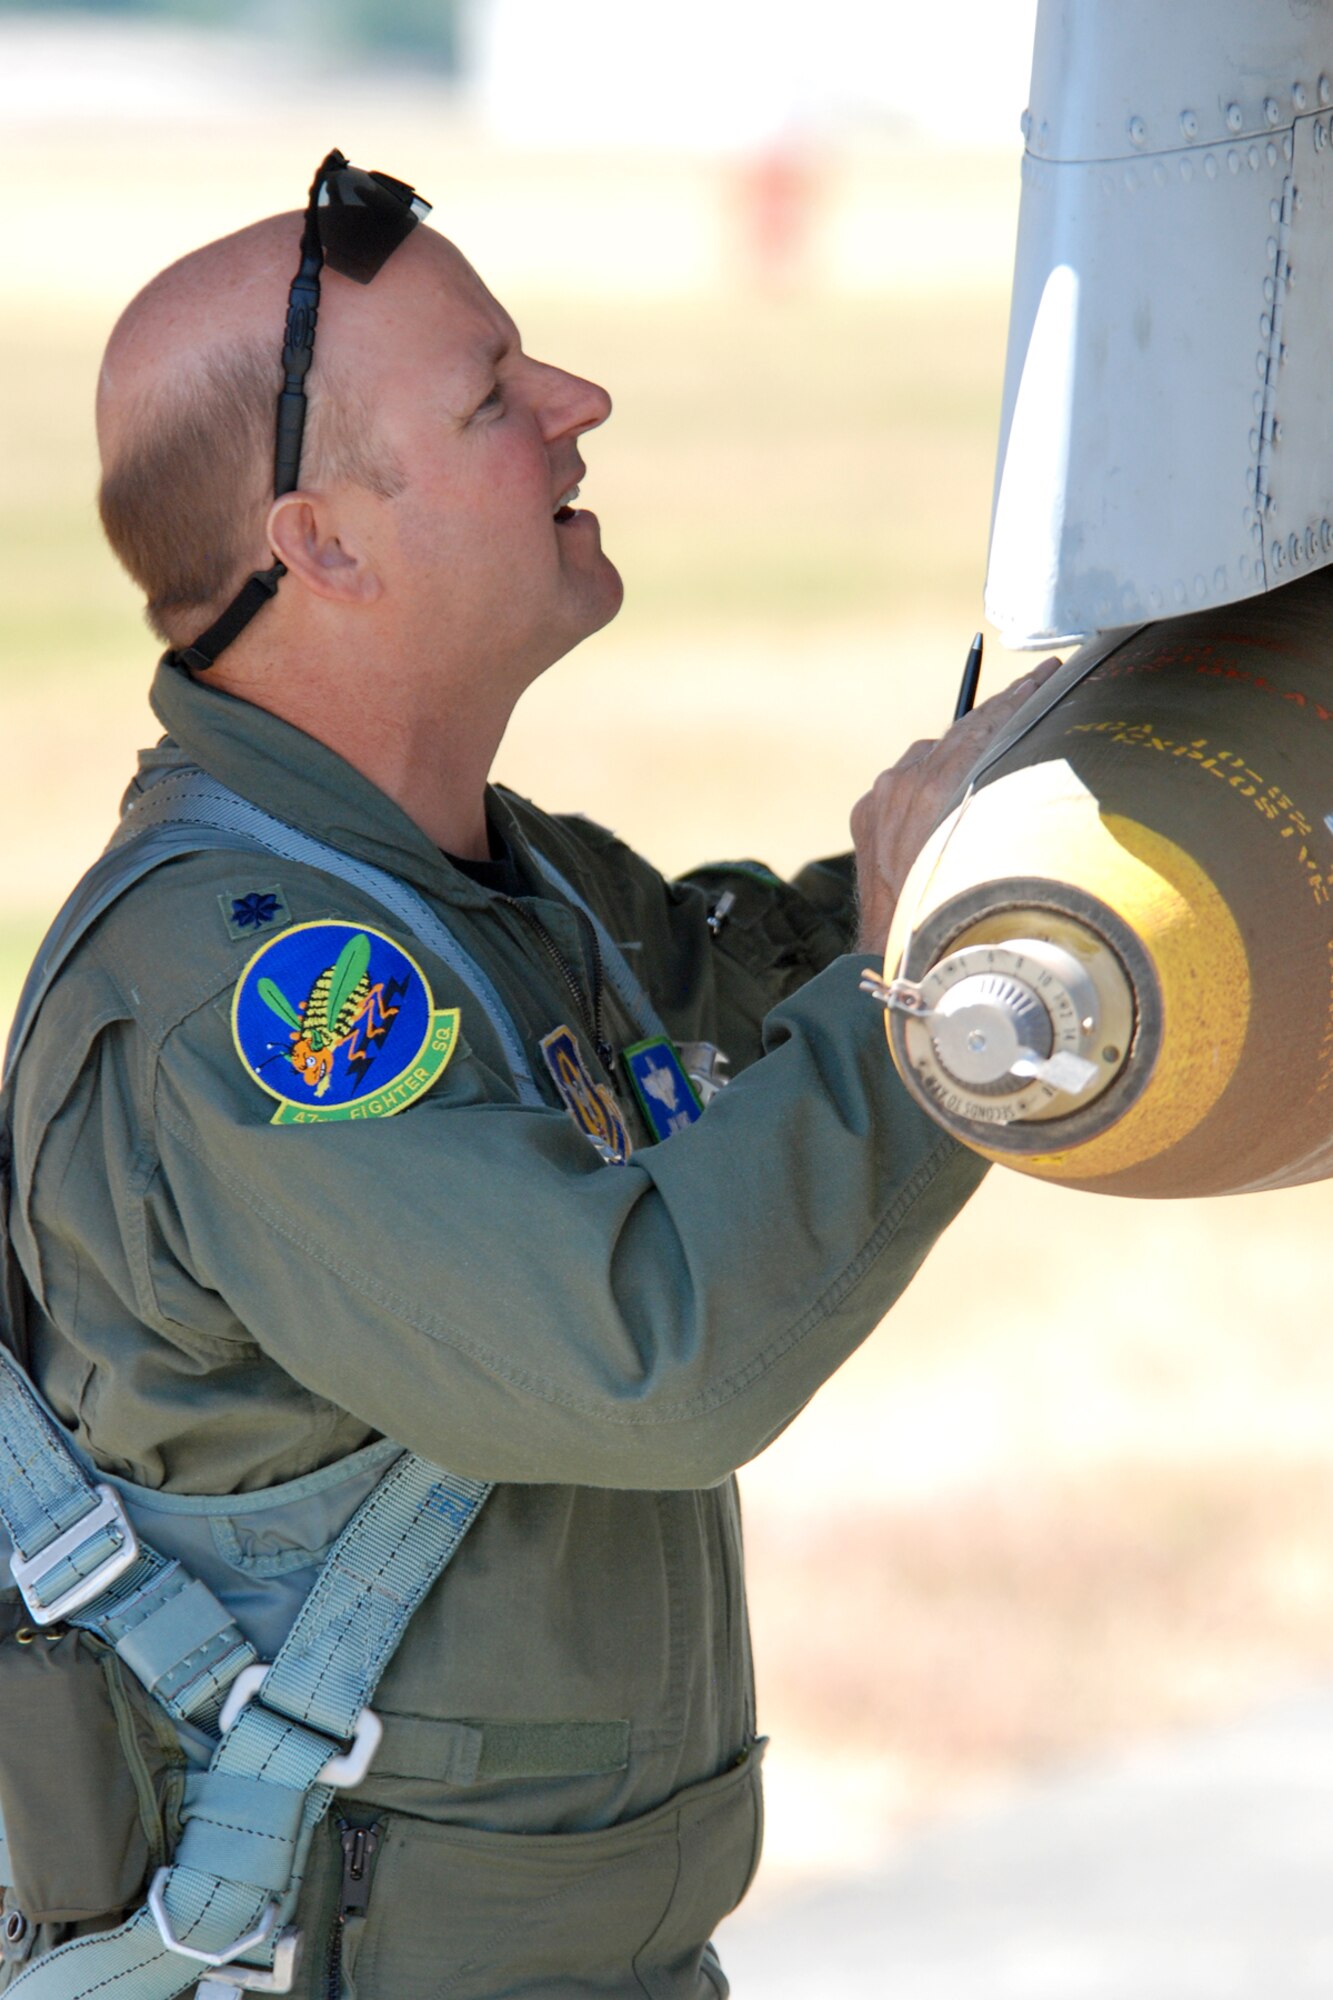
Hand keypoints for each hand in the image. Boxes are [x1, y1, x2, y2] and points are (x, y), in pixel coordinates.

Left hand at [851, 656, 1062, 952]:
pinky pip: (904, 781)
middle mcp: (904, 782)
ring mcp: (881, 795)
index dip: (1022, 697)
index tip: (1048, 672)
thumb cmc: (955, 909)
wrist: (894, 950)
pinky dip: (928, 778)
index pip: (988, 724)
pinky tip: (953, 782)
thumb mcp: (995, 847)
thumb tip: (1024, 752)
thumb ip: (1002, 794)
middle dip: (1003, 707)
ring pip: (932, 753)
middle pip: (962, 731)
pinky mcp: (866, 810)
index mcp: (939, 787)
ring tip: (1003, 730)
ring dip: (963, 746)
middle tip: (1039, 680)